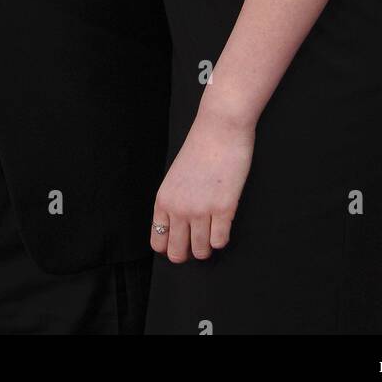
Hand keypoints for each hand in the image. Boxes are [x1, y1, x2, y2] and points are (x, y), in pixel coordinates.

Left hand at [150, 102, 254, 262]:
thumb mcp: (176, 176)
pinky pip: (220, 242)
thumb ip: (174, 201)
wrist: (220, 128)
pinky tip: (224, 222)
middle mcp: (178, 208)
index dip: (170, 246)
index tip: (181, 242)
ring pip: (201, 252)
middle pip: (177, 254)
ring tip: (213, 229)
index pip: (157, 241)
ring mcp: (200, 210)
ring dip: (208, 245)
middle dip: (189, 252)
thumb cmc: (200, 148)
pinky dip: (222, 237)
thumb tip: (178, 227)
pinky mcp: (223, 209)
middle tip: (199, 239)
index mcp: (163, 200)